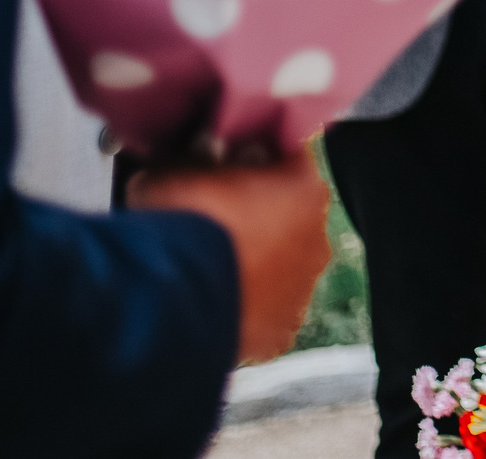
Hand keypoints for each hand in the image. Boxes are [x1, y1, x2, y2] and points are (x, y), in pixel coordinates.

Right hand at [130, 148, 330, 363]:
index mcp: (304, 186)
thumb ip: (194, 159)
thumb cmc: (179, 224)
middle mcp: (316, 236)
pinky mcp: (283, 329)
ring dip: (253, 260)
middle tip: (213, 216)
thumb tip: (193, 158)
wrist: (169, 298)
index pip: (285, 157)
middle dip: (256, 211)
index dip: (250, 157)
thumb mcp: (173, 169)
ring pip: (281, 264)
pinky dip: (246, 303)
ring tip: (208, 263)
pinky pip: (267, 308)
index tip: (222, 164)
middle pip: (288, 212)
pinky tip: (212, 299)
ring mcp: (303, 286)